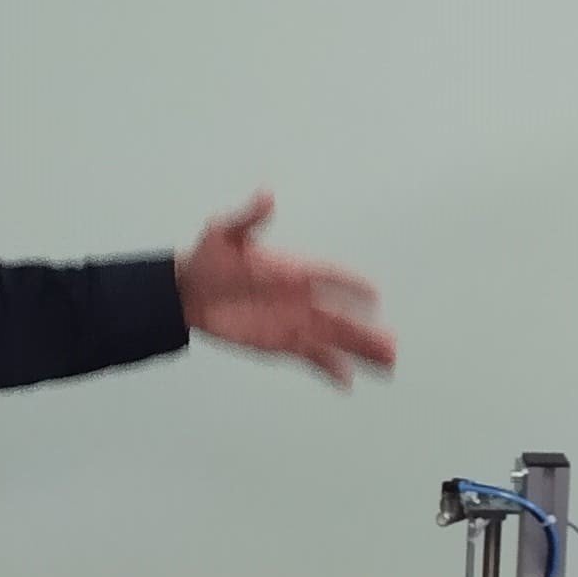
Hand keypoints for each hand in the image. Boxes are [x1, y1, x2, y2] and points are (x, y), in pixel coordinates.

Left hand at [176, 195, 396, 390]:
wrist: (185, 292)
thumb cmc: (208, 258)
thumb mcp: (224, 233)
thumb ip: (248, 217)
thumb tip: (266, 196)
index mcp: (294, 269)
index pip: (330, 277)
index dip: (351, 286)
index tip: (373, 295)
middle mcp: (301, 298)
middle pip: (341, 317)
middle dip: (365, 332)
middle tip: (392, 345)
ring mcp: (293, 322)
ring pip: (334, 339)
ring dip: (359, 351)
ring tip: (387, 364)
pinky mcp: (281, 343)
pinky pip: (311, 357)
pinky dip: (329, 368)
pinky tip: (347, 380)